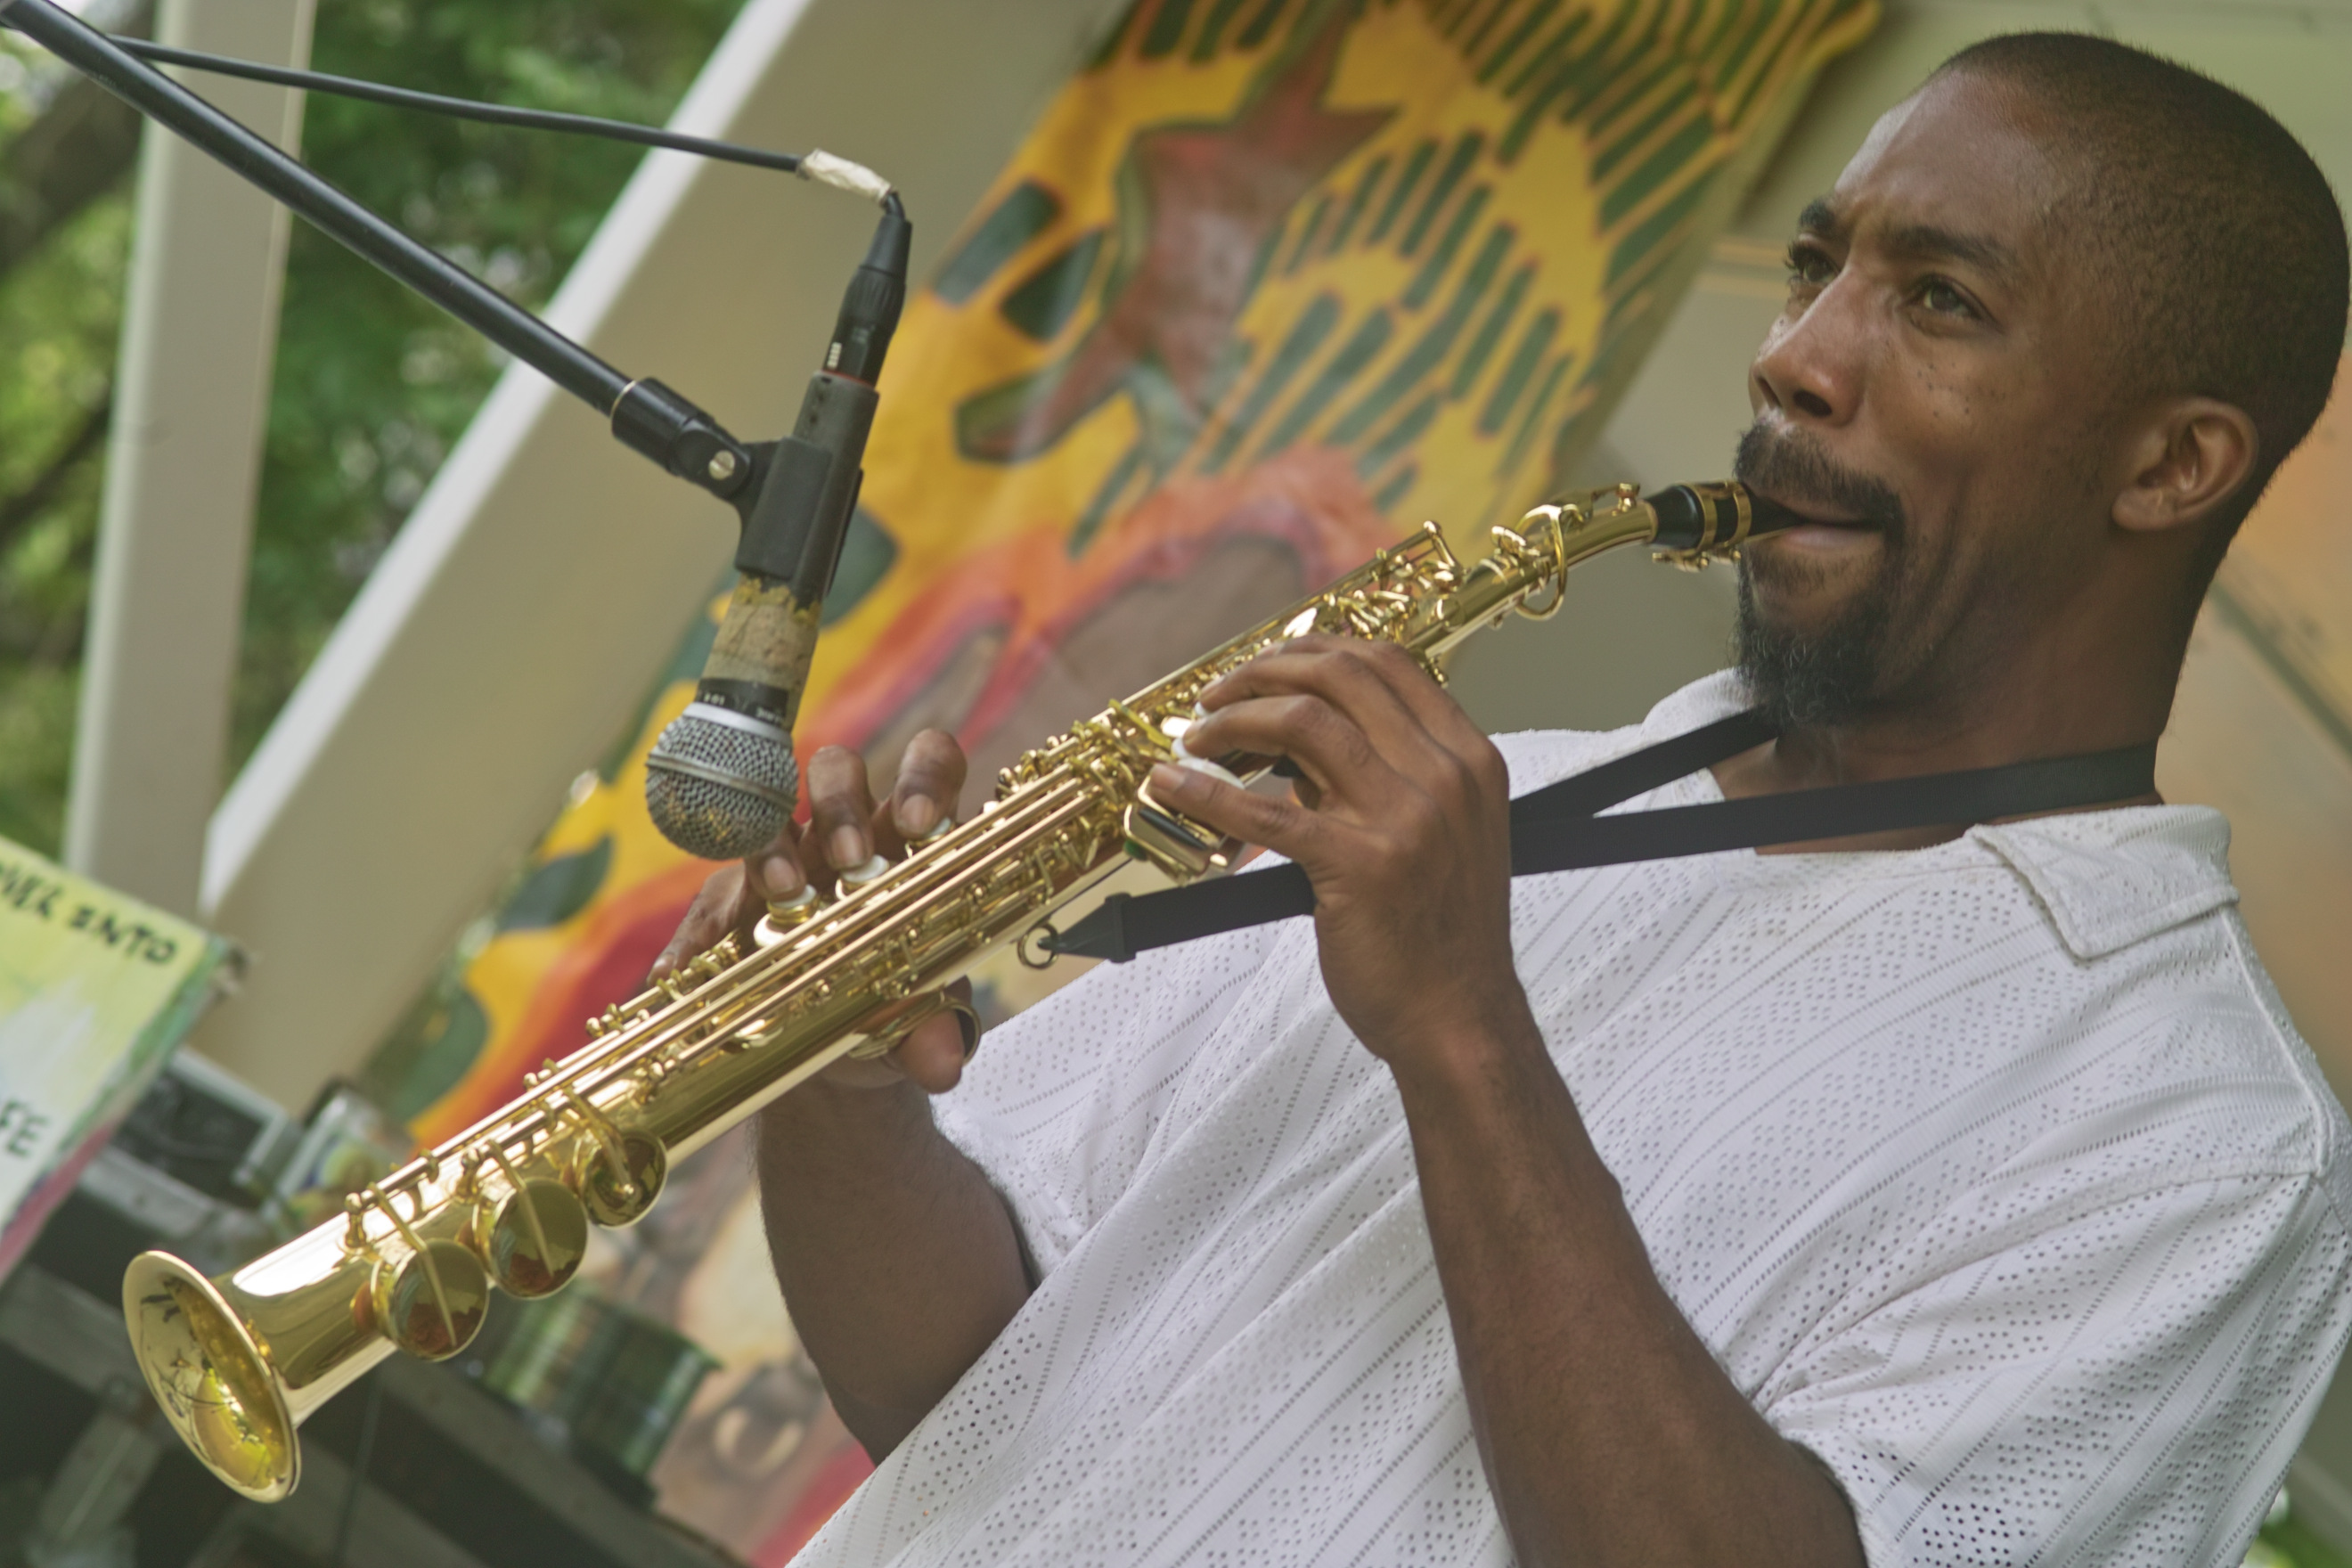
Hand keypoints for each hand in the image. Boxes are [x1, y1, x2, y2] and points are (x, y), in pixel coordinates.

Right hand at [650, 728, 974, 1092]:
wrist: (837, 1049)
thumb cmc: (895, 1001)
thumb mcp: (920, 1019)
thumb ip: (933, 1029)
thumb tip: (943, 1062)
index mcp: (910, 841)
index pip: (929, 767)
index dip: (924, 777)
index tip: (919, 822)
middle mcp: (845, 837)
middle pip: (838, 773)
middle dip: (841, 805)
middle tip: (848, 858)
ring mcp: (782, 866)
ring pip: (770, 820)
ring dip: (772, 850)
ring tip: (781, 895)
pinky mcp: (728, 910)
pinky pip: (706, 911)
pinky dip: (698, 941)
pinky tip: (687, 971)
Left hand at [1149, 636, 1529, 1075]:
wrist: (1459, 1019)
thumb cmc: (1442, 936)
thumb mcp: (1440, 836)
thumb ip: (1385, 780)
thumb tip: (1298, 748)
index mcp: (1468, 759)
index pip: (1388, 664)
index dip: (1315, 651)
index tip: (1266, 666)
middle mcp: (1444, 775)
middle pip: (1341, 676)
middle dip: (1265, 672)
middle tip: (1217, 696)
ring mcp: (1405, 818)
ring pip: (1303, 723)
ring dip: (1234, 721)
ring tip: (1198, 739)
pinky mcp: (1360, 866)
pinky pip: (1265, 812)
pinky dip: (1207, 792)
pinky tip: (1173, 786)